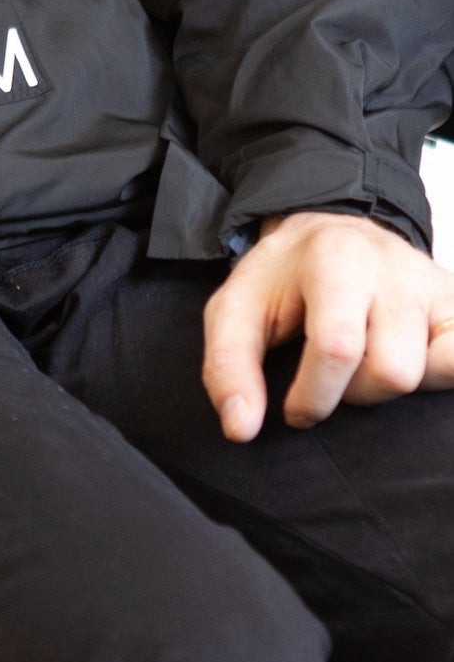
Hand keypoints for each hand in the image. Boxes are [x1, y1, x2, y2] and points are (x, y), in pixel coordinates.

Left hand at [202, 208, 453, 441]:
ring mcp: (431, 284)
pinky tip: (405, 361)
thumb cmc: (284, 278)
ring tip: (363, 364)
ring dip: (387, 385)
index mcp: (335, 259)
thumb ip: (228, 366)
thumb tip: (240, 428)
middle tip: (331, 376)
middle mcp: (394, 267)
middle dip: (353, 392)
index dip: (315, 396)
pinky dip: (435, 374)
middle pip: (391, 370)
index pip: (339, 346)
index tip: (295, 410)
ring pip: (429, 372)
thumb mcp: (236, 309)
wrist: (330, 233)